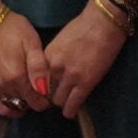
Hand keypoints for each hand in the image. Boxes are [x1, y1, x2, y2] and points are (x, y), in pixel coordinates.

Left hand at [43, 0, 131, 117]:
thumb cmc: (82, 28)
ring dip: (61, 103)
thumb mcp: (59, 42)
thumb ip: (52, 58)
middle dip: (49, 96)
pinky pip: (74, 103)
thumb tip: (50, 71)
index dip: (39, 87)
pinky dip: (71, 110)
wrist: (102, 24)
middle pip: (45, 92)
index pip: (35, 79)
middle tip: (55, 98)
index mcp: (46, 56)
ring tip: (65, 103)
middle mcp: (54, 68)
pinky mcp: (86, 83)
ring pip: (58, 100)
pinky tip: (70, 113)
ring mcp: (70, 76)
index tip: (43, 90)